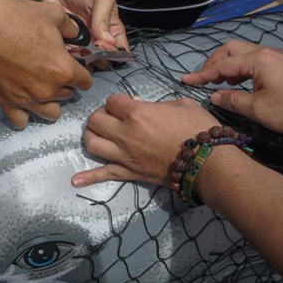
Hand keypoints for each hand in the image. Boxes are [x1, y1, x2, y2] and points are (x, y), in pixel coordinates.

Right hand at [0, 0, 92, 127]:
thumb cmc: (16, 17)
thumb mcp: (52, 14)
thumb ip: (70, 27)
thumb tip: (76, 34)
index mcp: (63, 70)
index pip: (85, 82)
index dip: (82, 72)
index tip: (75, 66)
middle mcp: (47, 90)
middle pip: (68, 96)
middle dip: (65, 84)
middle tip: (53, 70)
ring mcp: (27, 99)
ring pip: (51, 113)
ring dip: (50, 102)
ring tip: (41, 88)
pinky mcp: (6, 102)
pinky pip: (21, 121)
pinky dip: (24, 115)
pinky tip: (23, 101)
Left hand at [42, 0, 129, 69]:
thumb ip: (104, 18)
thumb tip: (108, 41)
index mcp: (112, 31)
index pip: (119, 51)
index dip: (113, 53)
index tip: (102, 45)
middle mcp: (98, 41)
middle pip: (103, 62)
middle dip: (97, 58)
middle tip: (88, 47)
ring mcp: (82, 45)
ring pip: (86, 63)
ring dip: (81, 60)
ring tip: (75, 48)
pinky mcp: (67, 45)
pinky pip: (68, 58)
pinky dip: (66, 56)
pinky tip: (64, 45)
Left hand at [71, 96, 218, 186]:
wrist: (207, 162)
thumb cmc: (198, 129)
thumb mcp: (179, 104)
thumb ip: (155, 103)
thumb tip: (138, 106)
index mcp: (137, 113)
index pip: (112, 101)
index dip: (117, 101)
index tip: (125, 105)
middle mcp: (125, 134)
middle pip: (95, 121)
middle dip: (100, 115)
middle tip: (111, 118)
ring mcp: (124, 155)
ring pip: (92, 144)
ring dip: (91, 137)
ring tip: (98, 135)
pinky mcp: (128, 173)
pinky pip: (104, 175)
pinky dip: (88, 178)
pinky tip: (75, 181)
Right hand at [183, 40, 282, 134]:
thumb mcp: (258, 109)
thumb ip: (233, 101)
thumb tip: (214, 97)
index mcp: (257, 60)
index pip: (222, 65)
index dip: (202, 74)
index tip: (185, 80)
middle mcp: (264, 53)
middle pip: (231, 49)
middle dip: (213, 63)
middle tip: (202, 80)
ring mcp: (275, 58)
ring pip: (243, 55)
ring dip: (226, 66)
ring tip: (216, 84)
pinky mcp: (282, 66)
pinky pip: (253, 61)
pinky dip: (239, 70)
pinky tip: (236, 84)